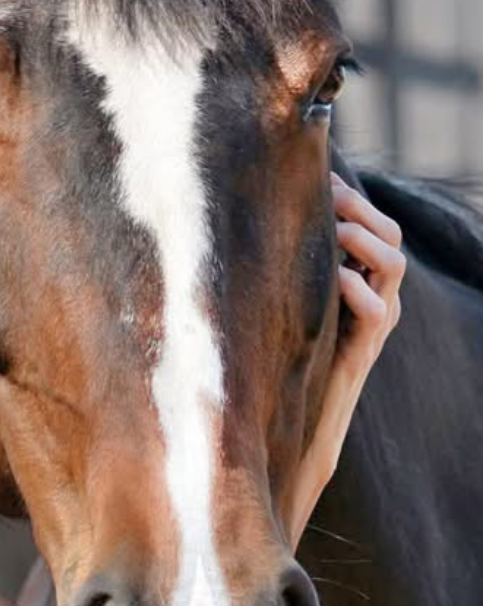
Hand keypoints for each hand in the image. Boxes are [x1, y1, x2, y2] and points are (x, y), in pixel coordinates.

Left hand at [287, 173, 405, 546]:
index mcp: (347, 282)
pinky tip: (337, 281)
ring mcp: (368, 327)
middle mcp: (366, 300)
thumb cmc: (254, 362)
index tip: (317, 175)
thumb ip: (257, 272)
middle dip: (363, 209)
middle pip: (390, 238)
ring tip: (334, 229)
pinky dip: (361, 292)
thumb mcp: (259, 306)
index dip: (350, 198)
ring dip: (366, 242)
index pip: (369, 226)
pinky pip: (378, 315)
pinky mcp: (358, 355)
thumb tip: (210, 224)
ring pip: (394, 269)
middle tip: (330, 193)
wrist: (273, 431)